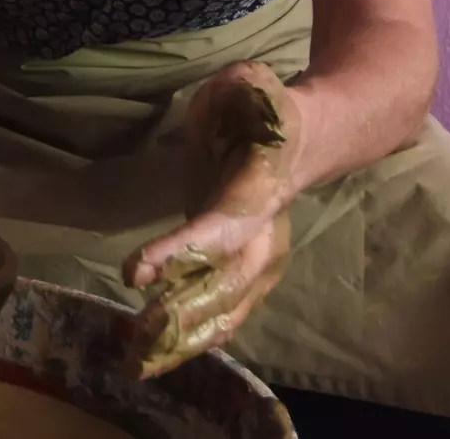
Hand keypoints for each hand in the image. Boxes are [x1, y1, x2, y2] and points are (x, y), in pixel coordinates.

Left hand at [121, 62, 299, 377]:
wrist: (313, 139)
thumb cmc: (268, 108)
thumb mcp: (254, 84)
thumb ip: (245, 87)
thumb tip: (239, 86)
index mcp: (259, 191)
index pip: (218, 228)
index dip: (181, 253)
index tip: (137, 272)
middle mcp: (265, 234)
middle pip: (227, 284)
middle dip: (183, 312)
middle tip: (138, 334)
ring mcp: (262, 257)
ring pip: (229, 308)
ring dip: (186, 337)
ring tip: (140, 364)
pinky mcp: (250, 268)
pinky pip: (227, 311)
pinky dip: (195, 337)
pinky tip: (158, 359)